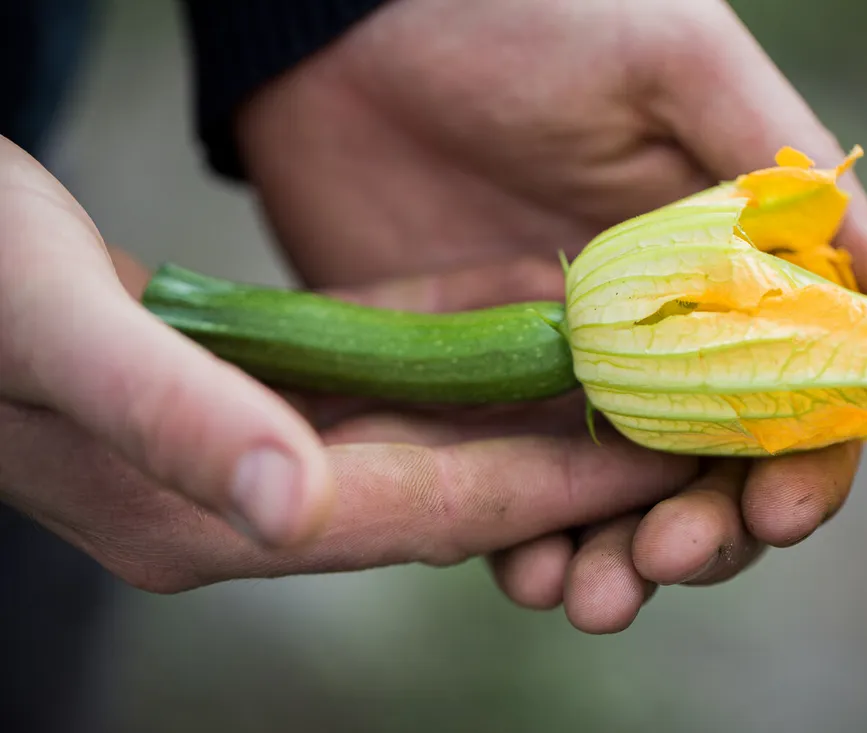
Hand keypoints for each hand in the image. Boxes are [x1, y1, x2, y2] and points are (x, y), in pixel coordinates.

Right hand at [0, 135, 698, 593]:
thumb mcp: (54, 329)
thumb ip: (174, 418)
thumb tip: (295, 507)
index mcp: (214, 514)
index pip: (427, 512)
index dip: (547, 489)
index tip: (651, 464)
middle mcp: (247, 498)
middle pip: (443, 489)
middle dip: (557, 463)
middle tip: (667, 428)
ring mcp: (249, 451)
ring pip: (420, 438)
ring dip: (516, 413)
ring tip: (620, 381)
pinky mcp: (247, 394)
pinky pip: (374, 384)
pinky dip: (445, 356)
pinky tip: (514, 323)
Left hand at [232, 0, 866, 630]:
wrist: (349, 35)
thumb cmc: (522, 18)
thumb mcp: (669, 62)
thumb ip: (776, 166)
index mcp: (722, 267)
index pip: (797, 390)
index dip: (805, 460)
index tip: (775, 506)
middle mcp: (655, 335)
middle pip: (712, 471)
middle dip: (709, 534)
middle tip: (670, 558)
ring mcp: (562, 374)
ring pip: (615, 504)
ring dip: (620, 563)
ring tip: (594, 596)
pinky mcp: (474, 393)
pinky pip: (510, 495)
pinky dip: (525, 545)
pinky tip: (524, 569)